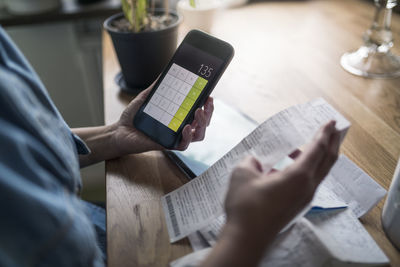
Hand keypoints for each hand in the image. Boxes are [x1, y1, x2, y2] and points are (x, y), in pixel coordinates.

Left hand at [114, 83, 213, 154]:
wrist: (120, 131)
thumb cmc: (134, 116)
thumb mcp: (146, 97)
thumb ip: (157, 87)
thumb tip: (166, 72)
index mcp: (178, 116)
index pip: (197, 111)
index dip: (206, 104)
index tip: (208, 94)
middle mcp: (179, 126)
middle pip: (202, 122)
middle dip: (209, 112)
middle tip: (207, 102)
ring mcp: (175, 137)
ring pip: (198, 134)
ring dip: (202, 123)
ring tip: (198, 112)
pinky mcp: (168, 145)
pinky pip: (184, 145)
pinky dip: (188, 137)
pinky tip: (186, 128)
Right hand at [202, 121, 340, 266]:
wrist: (247, 237)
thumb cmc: (246, 206)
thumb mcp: (243, 174)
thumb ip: (251, 162)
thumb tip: (255, 162)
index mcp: (298, 176)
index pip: (317, 150)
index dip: (324, 134)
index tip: (331, 122)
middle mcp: (307, 187)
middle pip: (327, 161)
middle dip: (332, 143)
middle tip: (334, 130)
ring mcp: (303, 198)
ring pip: (319, 172)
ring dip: (320, 156)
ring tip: (313, 144)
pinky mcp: (296, 205)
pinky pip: (309, 181)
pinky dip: (308, 168)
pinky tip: (292, 165)